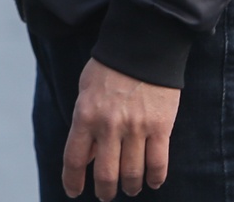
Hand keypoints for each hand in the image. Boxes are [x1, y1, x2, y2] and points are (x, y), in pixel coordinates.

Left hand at [63, 59, 180, 197]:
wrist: (142, 46)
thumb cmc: (109, 68)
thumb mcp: (86, 92)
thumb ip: (86, 124)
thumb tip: (89, 156)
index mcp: (85, 115)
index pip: (74, 159)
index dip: (72, 180)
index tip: (73, 191)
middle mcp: (109, 126)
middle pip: (106, 174)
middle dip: (105, 191)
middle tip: (105, 195)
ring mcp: (136, 128)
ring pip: (133, 173)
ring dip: (131, 186)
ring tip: (131, 188)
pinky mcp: (160, 127)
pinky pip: (158, 163)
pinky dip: (155, 178)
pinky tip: (152, 181)